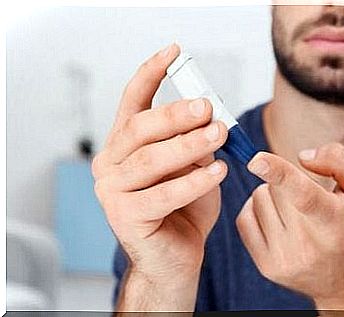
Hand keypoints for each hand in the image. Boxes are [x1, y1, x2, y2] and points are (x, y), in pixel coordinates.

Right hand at [92, 44, 227, 288]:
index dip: (151, 73)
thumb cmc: (185, 210)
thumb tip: (208, 118)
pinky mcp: (125, 217)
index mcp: (125, 146)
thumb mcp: (194, 168)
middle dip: (177, 114)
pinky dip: (195, 181)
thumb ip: (196, 145)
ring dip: (189, 144)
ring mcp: (112, 191)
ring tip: (219, 134)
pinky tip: (219, 171)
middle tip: (208, 107)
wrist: (175, 258)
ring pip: (151, 159)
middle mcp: (110, 163)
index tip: (174, 52)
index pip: (132, 101)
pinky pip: (164, 194)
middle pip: (140, 128)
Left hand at [237, 143, 343, 310]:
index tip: (255, 160)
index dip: (278, 173)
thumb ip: (339, 161)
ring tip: (297, 212)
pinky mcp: (266, 266)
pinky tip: (280, 220)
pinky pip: (244, 218)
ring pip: (258, 198)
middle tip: (309, 199)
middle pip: (276, 188)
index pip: (304, 195)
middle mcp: (308, 245)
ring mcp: (284, 259)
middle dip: (287, 182)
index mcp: (335, 221)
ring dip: (273, 196)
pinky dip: (258, 210)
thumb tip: (300, 157)